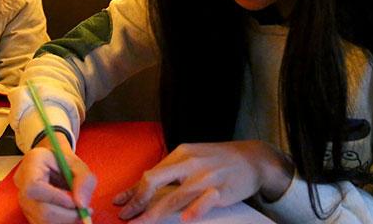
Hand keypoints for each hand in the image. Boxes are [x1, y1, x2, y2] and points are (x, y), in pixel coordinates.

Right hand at [14, 132, 96, 223]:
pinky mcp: (28, 212)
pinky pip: (43, 223)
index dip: (55, 198)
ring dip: (65, 219)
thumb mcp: (78, 164)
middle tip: (85, 211)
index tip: (76, 202)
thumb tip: (81, 204)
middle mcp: (22, 184)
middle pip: (40, 210)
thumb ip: (84, 180)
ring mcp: (23, 200)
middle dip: (66, 215)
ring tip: (78, 209)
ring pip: (42, 221)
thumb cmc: (63, 161)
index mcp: (31, 164)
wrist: (52, 163)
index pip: (34, 186)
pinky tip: (69, 213)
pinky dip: (60, 222)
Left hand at [114, 141, 293, 222]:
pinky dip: (195, 210)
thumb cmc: (217, 161)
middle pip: (158, 180)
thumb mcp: (192, 159)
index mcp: (181, 154)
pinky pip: (206, 201)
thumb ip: (168, 173)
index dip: (133, 191)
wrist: (253, 159)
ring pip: (177, 195)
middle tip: (126, 217)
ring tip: (142, 222)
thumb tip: (138, 189)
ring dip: (157, 210)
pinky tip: (184, 219)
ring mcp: (207, 176)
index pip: (151, 174)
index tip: (119, 205)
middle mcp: (191, 163)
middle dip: (139, 200)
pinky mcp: (222, 189)